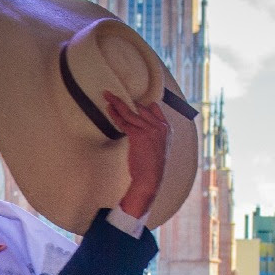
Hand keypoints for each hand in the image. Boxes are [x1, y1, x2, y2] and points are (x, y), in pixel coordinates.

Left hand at [106, 92, 170, 218]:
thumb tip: (141, 130)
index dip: (142, 104)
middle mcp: (160, 126)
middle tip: (112, 94)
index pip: (154, 108)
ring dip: (117, 103)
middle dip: (126, 101)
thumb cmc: (152, 167)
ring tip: (107, 96)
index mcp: (167, 129)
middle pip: (141, 108)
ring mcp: (150, 130)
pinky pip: (124, 122)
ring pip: (130, 113)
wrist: (150, 179)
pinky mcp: (139, 135)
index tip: (132, 100)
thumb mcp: (158, 148)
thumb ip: (153, 136)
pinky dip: (115, 115)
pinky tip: (108, 109)